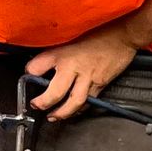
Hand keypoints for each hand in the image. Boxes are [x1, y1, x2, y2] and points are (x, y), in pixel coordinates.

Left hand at [24, 26, 138, 121]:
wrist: (122, 36)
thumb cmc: (99, 33)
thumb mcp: (72, 36)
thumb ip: (60, 49)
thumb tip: (48, 60)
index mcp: (63, 52)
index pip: (37, 65)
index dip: (30, 72)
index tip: (29, 74)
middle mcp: (73, 67)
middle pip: (55, 92)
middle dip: (44, 102)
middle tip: (36, 105)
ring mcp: (88, 78)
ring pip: (73, 102)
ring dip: (62, 113)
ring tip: (53, 117)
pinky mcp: (100, 84)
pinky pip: (88, 101)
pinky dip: (79, 109)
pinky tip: (73, 111)